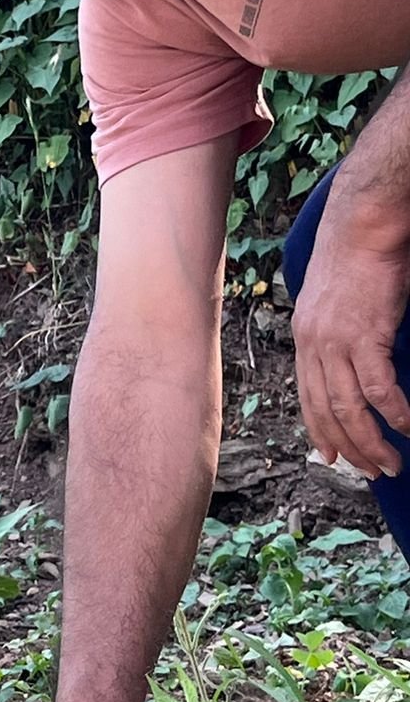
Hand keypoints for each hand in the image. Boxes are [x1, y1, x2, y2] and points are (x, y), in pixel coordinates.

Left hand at [291, 185, 409, 479]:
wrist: (360, 229)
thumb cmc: (355, 261)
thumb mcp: (335, 304)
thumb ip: (338, 334)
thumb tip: (353, 358)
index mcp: (303, 338)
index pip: (307, 396)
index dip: (319, 429)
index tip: (333, 456)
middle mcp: (312, 344)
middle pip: (326, 410)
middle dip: (349, 447)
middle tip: (372, 471)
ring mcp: (335, 341)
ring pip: (349, 408)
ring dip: (372, 441)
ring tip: (393, 463)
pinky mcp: (363, 335)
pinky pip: (379, 388)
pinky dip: (395, 413)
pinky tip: (409, 428)